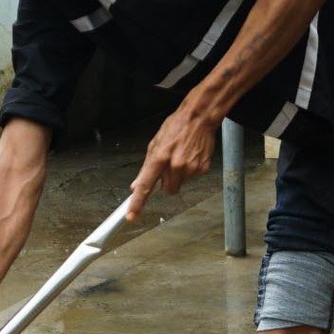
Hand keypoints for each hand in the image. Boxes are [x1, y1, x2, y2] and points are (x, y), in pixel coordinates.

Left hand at [127, 103, 218, 219]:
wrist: (199, 118)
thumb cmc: (176, 127)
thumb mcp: (155, 144)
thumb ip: (146, 167)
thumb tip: (135, 186)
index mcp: (160, 157)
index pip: (146, 185)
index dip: (138, 202)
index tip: (131, 215)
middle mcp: (175, 165)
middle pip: (168, 189)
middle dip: (167, 182)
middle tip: (170, 165)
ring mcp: (190, 168)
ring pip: (180, 184)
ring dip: (179, 175)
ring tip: (182, 156)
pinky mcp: (202, 169)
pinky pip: (192, 178)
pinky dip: (190, 170)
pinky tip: (191, 156)